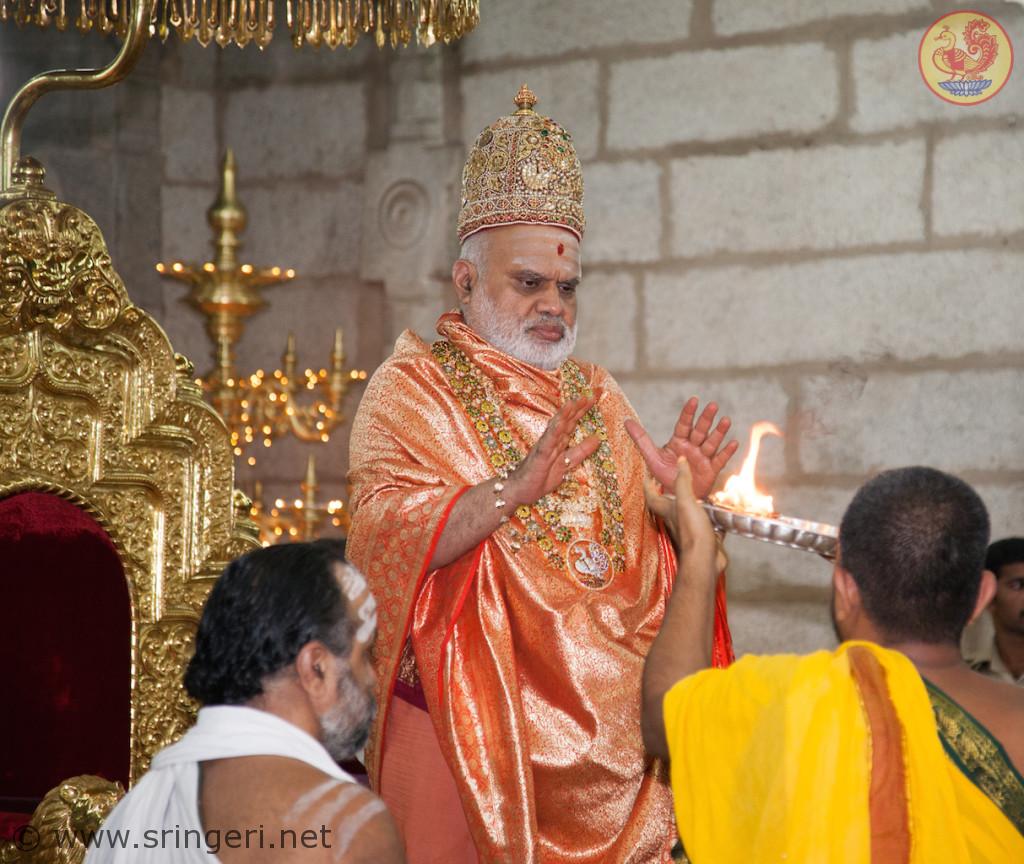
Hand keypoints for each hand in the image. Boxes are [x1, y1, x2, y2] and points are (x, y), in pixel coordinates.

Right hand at [505, 396, 600, 506]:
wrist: (518, 490)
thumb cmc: (540, 477)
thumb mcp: (567, 464)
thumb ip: (581, 451)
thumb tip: (598, 438)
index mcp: (559, 441)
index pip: (574, 421)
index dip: (585, 408)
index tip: (597, 394)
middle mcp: (552, 439)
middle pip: (567, 419)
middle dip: (579, 406)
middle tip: (592, 392)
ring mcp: (544, 446)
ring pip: (556, 427)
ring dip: (565, 414)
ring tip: (575, 401)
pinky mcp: (539, 456)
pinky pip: (547, 443)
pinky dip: (553, 432)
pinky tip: (560, 422)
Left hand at [625, 397, 737, 498]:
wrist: (675, 496)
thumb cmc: (664, 475)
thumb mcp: (651, 457)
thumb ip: (641, 439)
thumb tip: (626, 421)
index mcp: (678, 441)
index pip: (683, 424)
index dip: (688, 413)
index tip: (694, 399)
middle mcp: (692, 446)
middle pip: (699, 430)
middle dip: (706, 419)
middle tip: (713, 405)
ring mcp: (703, 457)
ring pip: (711, 442)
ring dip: (719, 432)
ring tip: (726, 420)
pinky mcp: (711, 469)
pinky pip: (720, 460)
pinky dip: (727, 452)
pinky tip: (734, 443)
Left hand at [644, 458, 724, 573]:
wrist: (705, 560)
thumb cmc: (691, 532)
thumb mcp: (685, 502)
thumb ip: (683, 482)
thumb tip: (680, 461)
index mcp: (666, 510)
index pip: (651, 495)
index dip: (648, 484)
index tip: (649, 474)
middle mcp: (676, 519)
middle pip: (670, 504)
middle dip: (672, 492)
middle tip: (679, 479)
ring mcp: (690, 529)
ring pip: (691, 513)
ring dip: (697, 503)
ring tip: (704, 490)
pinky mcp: (706, 536)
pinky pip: (710, 523)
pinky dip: (715, 516)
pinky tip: (722, 510)